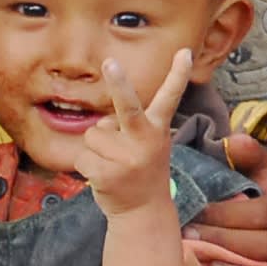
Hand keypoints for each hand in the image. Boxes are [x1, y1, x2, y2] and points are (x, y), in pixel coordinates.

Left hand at [75, 50, 191, 217]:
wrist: (143, 213)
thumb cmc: (141, 171)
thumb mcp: (147, 146)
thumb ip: (128, 128)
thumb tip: (100, 125)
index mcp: (157, 131)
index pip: (169, 98)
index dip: (178, 75)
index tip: (184, 52)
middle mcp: (145, 142)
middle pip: (128, 107)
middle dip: (119, 83)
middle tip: (110, 61)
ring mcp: (126, 160)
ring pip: (92, 134)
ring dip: (95, 148)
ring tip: (111, 164)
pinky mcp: (107, 175)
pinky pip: (82, 156)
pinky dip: (86, 166)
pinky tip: (103, 177)